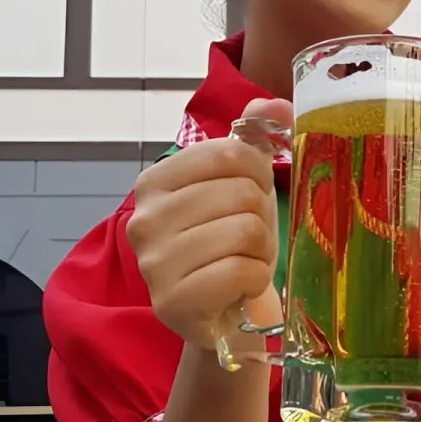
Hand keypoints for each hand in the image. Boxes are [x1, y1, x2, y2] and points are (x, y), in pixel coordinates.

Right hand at [127, 103, 290, 352]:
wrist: (220, 315)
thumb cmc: (229, 246)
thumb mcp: (241, 187)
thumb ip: (254, 137)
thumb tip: (277, 106)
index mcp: (154, 182)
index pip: (229, 153)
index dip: (258, 174)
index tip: (251, 197)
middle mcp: (143, 219)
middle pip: (240, 193)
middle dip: (260, 216)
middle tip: (248, 238)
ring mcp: (153, 263)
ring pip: (244, 232)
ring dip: (261, 251)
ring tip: (245, 262)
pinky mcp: (171, 302)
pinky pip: (240, 272)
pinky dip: (255, 279)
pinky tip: (241, 286)